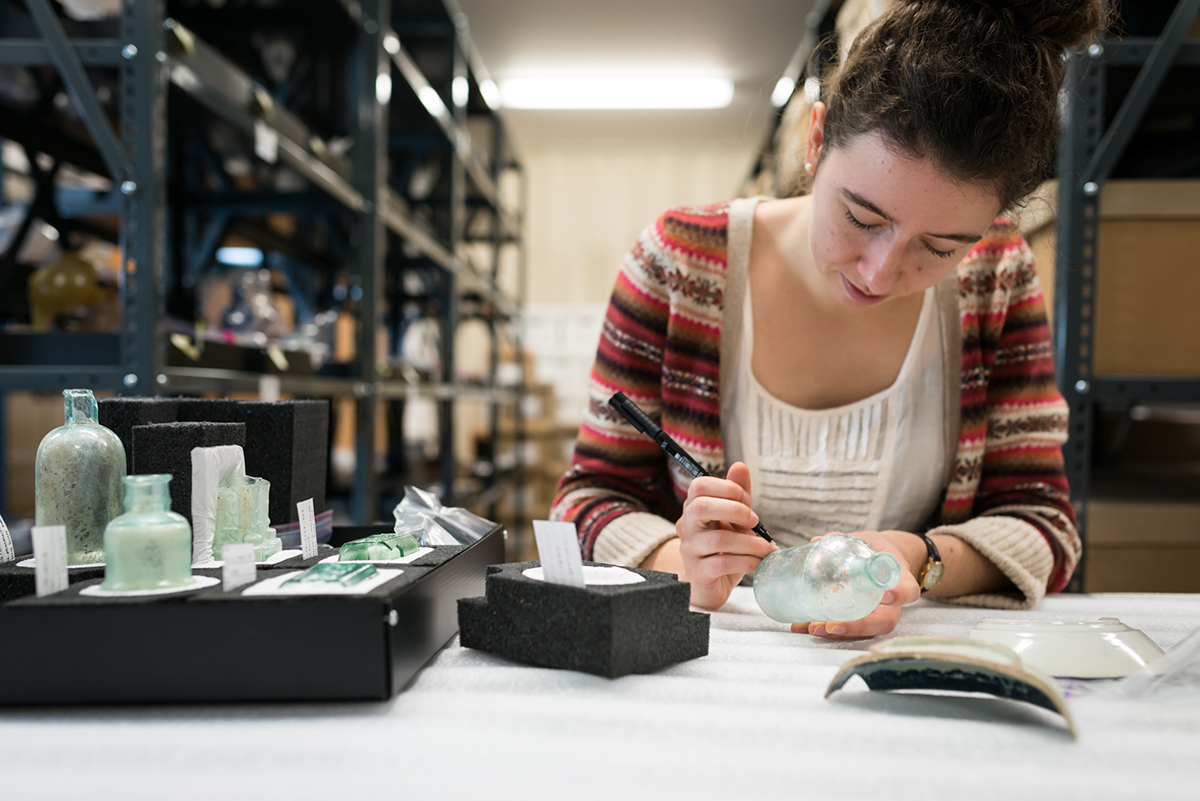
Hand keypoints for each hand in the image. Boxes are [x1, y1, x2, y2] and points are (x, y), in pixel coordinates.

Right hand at [676, 462, 777, 608]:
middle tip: (755, 521)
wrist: (712, 586)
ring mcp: (689, 550)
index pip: (699, 486)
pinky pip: (722, 564)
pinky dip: (747, 562)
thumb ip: (737, 494)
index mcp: (694, 508)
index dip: (727, 488)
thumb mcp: (734, 519)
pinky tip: (759, 563)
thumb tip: (739, 466)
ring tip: (766, 548)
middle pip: (702, 507)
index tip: (747, 500)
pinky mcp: (698, 574)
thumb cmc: (724, 549)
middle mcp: (686, 526)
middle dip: (735, 510)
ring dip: (749, 543)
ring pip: (718, 539)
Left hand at [792, 530, 921, 638]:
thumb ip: (845, 539)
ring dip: (838, 632)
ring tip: (813, 627)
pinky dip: (827, 630)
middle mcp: (893, 603)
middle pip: (884, 621)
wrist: (885, 561)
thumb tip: (818, 540)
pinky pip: (850, 629)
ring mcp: (879, 614)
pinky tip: (805, 626)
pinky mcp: (864, 620)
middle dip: (858, 626)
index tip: (885, 595)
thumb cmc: (877, 550)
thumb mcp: (867, 540)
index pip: (908, 590)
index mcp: (900, 579)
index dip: (900, 595)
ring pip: (866, 630)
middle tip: (832, 624)